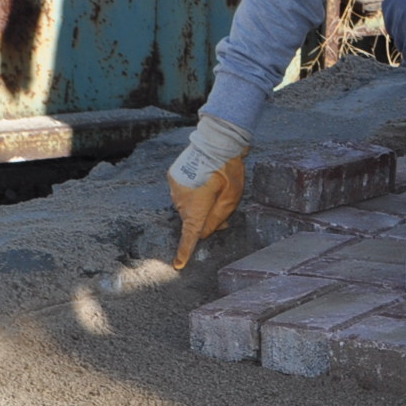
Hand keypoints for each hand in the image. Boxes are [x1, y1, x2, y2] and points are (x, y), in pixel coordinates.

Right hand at [168, 115, 250, 267]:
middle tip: (223, 206)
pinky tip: (203, 180)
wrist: (216, 141)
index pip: (190, 235)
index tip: (179, 265)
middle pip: (192, 220)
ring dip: (199, 204)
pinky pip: (182, 192)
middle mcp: (181, 200)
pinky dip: (192, 192)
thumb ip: (218, 218)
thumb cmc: (228, 170)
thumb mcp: (231, 197)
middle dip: (206, 219)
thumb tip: (206, 232)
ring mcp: (175, 188)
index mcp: (196, 208)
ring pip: (187, 206)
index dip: (185, 251)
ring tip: (214, 188)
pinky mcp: (173, 177)